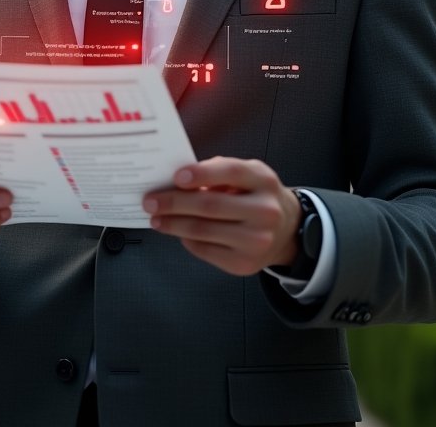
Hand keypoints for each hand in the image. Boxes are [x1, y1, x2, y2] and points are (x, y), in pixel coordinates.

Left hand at [143, 156, 300, 275]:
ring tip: (156, 218)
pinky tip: (177, 231)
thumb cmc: (256, 195)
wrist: (285, 230)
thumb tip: (178, 180)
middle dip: (175, 203)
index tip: (176, 176)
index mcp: (263, 181)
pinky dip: (186, 239)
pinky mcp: (244, 264)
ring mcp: (256, 241)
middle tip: (150, 200)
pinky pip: (205, 250)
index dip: (202, 173)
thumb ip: (219, 172)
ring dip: (173, 224)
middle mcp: (264, 211)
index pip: (231, 173)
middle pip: (210, 206)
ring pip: (203, 231)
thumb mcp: (248, 175)